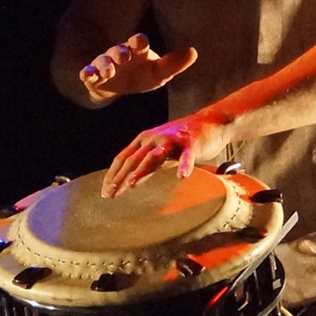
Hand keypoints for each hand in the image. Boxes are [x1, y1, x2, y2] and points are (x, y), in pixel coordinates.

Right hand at [78, 32, 197, 104]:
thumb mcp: (159, 72)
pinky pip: (87, 74)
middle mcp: (119, 55)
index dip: (138, 41)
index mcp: (137, 51)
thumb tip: (193, 51)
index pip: (138, 43)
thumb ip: (174, 63)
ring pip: (102, 62)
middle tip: (123, 55)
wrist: (114, 86)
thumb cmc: (140, 75)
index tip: (139, 41)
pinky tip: (86, 75)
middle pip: (118, 50)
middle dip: (119, 51)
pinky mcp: (92, 77)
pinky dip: (86, 74)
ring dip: (104, 65)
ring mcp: (104, 65)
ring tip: (108, 71)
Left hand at [103, 111, 228, 197]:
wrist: (210, 122)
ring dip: (141, 170)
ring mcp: (172, 141)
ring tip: (131, 184)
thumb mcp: (160, 153)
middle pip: (133, 159)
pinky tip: (181, 176)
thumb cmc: (182, 142)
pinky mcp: (191, 143)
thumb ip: (147, 166)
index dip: (112, 174)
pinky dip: (184, 165)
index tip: (105, 191)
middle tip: (110, 193)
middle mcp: (153, 139)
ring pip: (153, 156)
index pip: (122, 158)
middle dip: (119, 177)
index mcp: (143, 141)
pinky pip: (187, 156)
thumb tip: (130, 182)